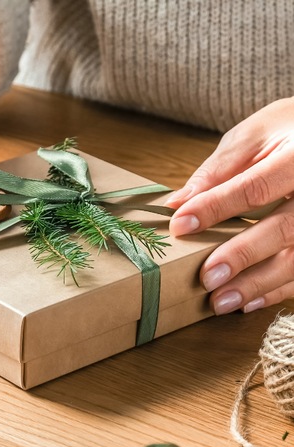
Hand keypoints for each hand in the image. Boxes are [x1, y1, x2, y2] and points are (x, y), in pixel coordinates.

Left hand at [166, 97, 293, 313]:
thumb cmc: (290, 130)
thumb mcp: (254, 135)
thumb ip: (218, 170)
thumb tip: (178, 203)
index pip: (254, 187)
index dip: (215, 208)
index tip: (179, 226)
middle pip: (284, 228)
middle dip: (242, 256)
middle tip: (206, 278)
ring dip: (258, 284)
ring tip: (220, 302)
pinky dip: (278, 291)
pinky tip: (248, 302)